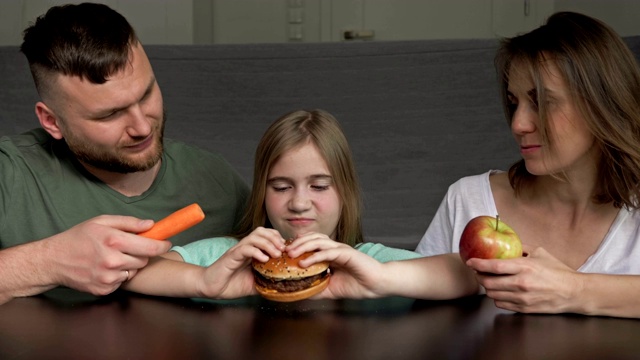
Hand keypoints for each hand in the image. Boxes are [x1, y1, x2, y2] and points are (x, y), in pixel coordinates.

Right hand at [47, 215, 171, 295]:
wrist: (53, 260)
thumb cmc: (78, 237)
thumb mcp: (101, 221)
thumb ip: (128, 222)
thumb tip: (151, 224)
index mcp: (113, 241)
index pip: (150, 247)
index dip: (162, 245)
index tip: (167, 243)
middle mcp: (112, 260)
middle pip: (144, 260)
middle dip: (141, 253)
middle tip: (128, 248)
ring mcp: (108, 277)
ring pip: (133, 271)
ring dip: (129, 264)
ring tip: (113, 257)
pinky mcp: (104, 289)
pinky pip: (122, 281)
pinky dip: (118, 275)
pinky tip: (105, 268)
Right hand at [198, 227, 285, 297]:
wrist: (211, 288)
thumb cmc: (231, 284)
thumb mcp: (254, 284)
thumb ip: (266, 282)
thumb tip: (282, 286)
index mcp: (251, 251)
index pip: (266, 235)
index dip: (277, 238)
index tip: (285, 249)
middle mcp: (245, 248)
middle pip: (261, 231)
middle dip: (274, 238)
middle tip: (283, 250)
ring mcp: (237, 251)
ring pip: (254, 237)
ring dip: (268, 243)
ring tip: (275, 254)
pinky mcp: (231, 257)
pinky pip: (244, 249)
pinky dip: (256, 251)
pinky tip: (263, 259)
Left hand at [286, 234, 386, 298]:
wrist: (377, 285)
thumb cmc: (358, 285)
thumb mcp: (332, 289)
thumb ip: (317, 288)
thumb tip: (300, 293)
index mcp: (331, 254)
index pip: (311, 243)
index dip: (298, 245)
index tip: (284, 253)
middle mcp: (334, 248)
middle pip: (312, 238)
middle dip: (296, 243)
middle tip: (283, 252)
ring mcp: (340, 249)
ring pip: (318, 241)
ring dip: (302, 246)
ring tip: (290, 254)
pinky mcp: (346, 254)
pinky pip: (327, 252)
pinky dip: (314, 256)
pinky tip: (304, 263)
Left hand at [466, 247, 580, 313]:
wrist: (573, 293)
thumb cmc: (558, 271)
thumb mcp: (540, 253)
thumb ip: (522, 247)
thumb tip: (506, 241)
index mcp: (525, 267)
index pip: (494, 266)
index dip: (478, 264)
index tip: (470, 261)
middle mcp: (521, 283)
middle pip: (489, 282)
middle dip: (480, 276)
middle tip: (478, 272)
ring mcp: (522, 298)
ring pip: (492, 294)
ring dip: (488, 287)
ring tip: (489, 281)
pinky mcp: (524, 308)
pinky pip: (501, 304)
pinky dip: (497, 297)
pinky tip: (501, 291)